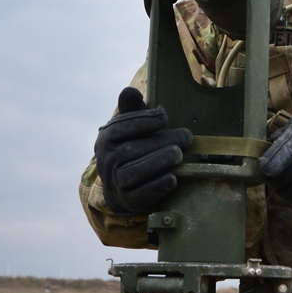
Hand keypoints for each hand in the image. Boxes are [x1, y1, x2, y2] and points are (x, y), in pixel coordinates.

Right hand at [94, 87, 193, 215]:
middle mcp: (106, 160)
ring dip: (159, 162)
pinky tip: (173, 178)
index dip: (144, 121)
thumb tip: (130, 91)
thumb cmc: (132, 146)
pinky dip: (157, 186)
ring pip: (134, 172)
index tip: (165, 117)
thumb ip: (132, 109)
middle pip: (132, 149)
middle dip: (161, 142)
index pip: (122, 127)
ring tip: (178, 155)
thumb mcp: (130, 126)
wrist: (122, 184)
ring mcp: (115, 182)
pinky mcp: (127, 200)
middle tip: (185, 137)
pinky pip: (141, 194)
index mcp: (106, 138)